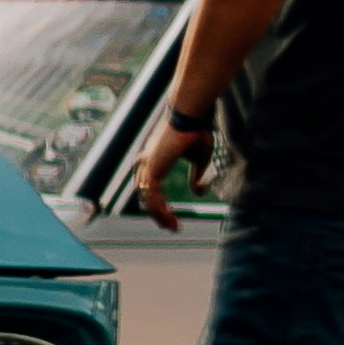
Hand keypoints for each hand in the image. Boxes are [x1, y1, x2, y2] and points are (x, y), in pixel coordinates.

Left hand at [135, 101, 217, 231]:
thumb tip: (198, 192)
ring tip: (173, 227)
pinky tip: (170, 219)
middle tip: (171, 227)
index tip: (171, 218)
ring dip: (160, 216)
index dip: (159, 205)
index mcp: (152, 160)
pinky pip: (153, 197)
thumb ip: (196, 176)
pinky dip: (161, 211)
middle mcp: (144, 163)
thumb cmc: (196, 132)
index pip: (149, 189)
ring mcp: (145, 166)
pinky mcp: (151, 169)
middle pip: (146, 197)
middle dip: (158, 215)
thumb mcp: (199, 160)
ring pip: (148, 200)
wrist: (191, 117)